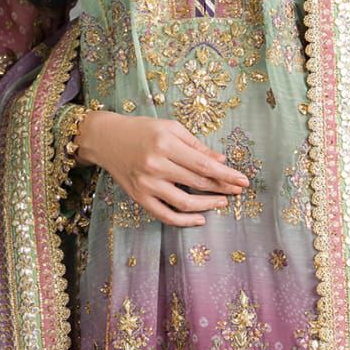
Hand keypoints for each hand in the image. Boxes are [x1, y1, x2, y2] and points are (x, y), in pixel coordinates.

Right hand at [76, 110, 249, 227]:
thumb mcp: (170, 128)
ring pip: (184, 203)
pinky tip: (200, 219)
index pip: (204, 166)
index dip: (227, 175)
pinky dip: (184, 221)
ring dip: (207, 205)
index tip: (243, 180)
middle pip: (197, 183)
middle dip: (222, 188)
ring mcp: (146, 184)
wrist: (106, 139)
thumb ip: (196, 146)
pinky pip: (165, 215)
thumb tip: (221, 161)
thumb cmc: (142, 130)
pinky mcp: (139, 197)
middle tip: (238, 190)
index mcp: (165, 144)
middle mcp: (155, 166)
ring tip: (222, 202)